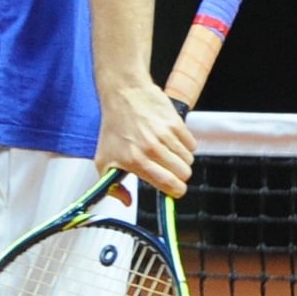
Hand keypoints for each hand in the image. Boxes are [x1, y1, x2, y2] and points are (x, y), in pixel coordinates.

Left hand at [93, 79, 197, 197]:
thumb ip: (113, 186)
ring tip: (166, 151)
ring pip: (189, 160)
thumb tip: (127, 202)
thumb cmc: (114, 127)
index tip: (173, 188)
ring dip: (181, 159)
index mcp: (136, 161)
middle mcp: (152, 149)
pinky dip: (185, 145)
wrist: (124, 93)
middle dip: (179, 175)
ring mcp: (165, 135)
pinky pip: (192, 144)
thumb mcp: (104, 160)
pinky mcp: (176, 123)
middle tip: (167, 168)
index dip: (175, 190)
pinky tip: (171, 140)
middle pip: (184, 174)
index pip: (170, 185)